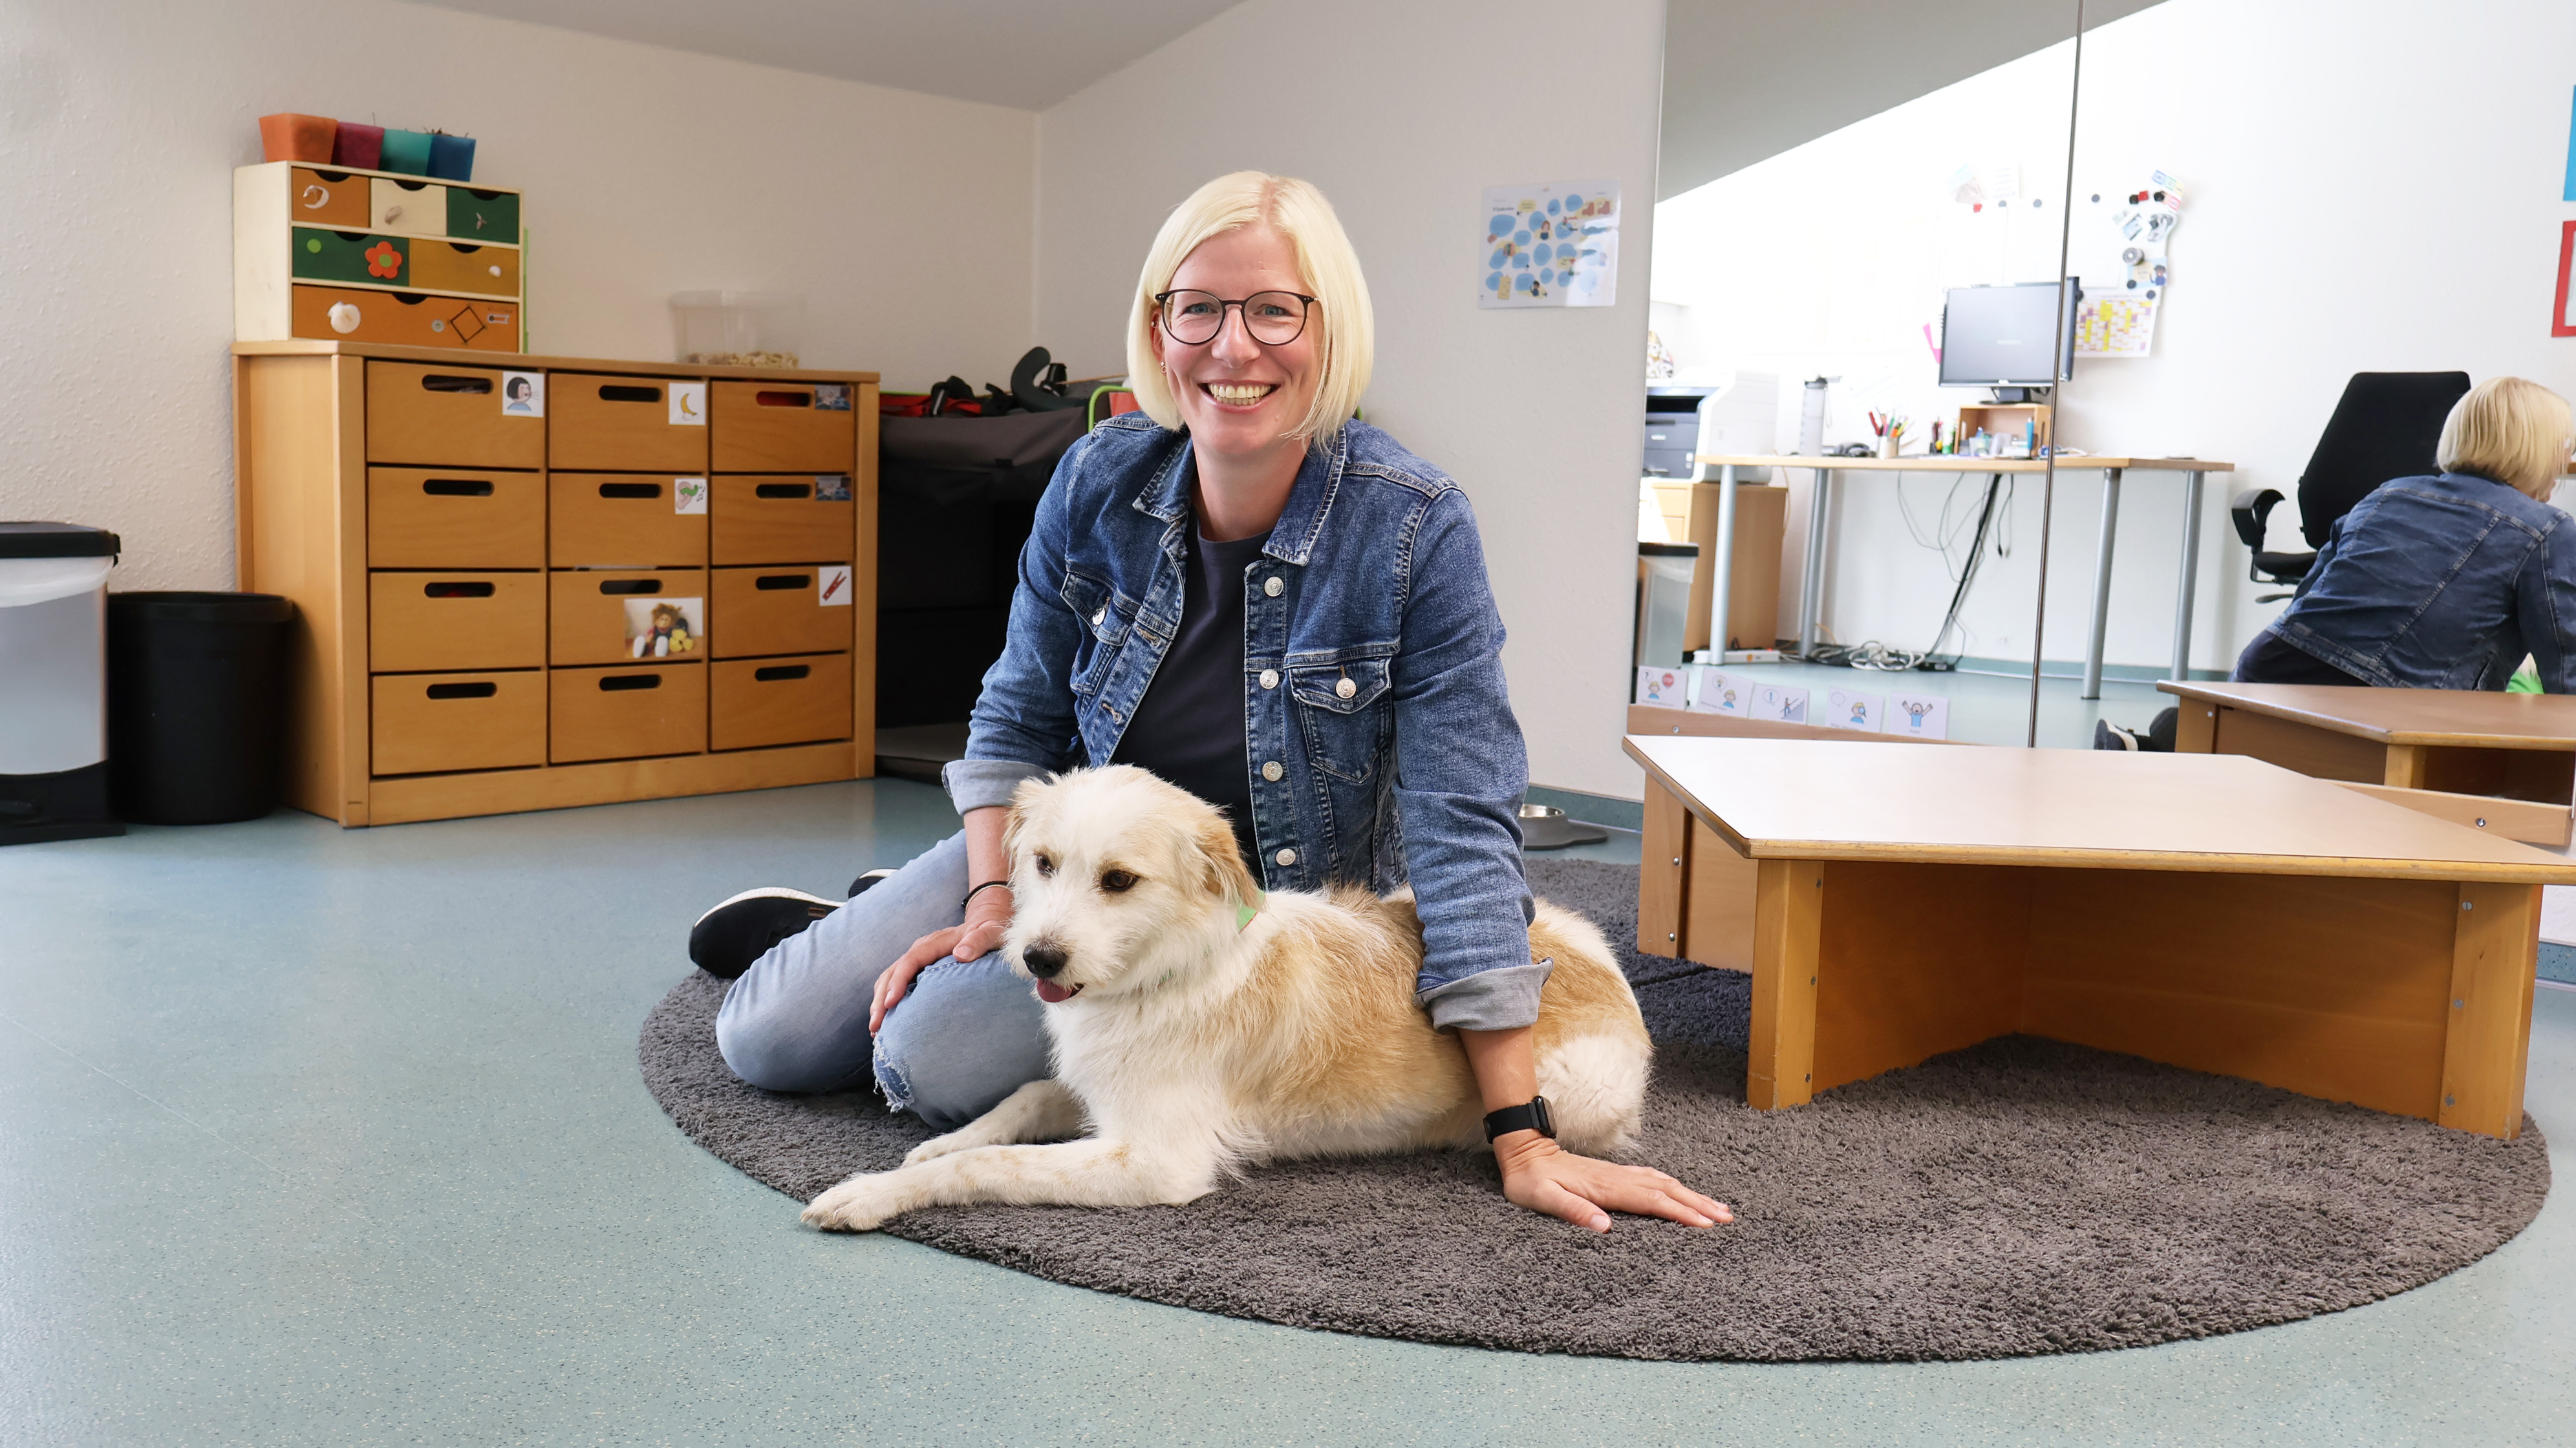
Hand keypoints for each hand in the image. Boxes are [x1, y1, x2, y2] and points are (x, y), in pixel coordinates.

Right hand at [869, 886, 1012, 1033]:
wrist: (987, 923)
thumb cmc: (990, 931)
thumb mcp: (991, 933)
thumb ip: (979, 941)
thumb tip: (961, 954)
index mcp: (935, 942)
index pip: (910, 961)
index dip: (898, 982)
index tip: (891, 1003)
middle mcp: (921, 949)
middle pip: (892, 972)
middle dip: (881, 999)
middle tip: (875, 1026)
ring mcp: (918, 958)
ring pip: (890, 978)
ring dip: (880, 1002)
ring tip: (876, 1030)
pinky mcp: (919, 968)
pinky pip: (897, 982)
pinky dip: (888, 1000)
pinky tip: (888, 1021)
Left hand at [1492, 1131, 1731, 1233]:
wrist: (1523, 1152)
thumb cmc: (1531, 1181)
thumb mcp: (1543, 1199)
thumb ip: (1573, 1211)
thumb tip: (1604, 1227)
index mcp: (1604, 1188)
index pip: (1650, 1201)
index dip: (1680, 1213)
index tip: (1706, 1225)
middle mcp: (1617, 1178)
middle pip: (1666, 1191)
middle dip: (1698, 1204)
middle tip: (1727, 1218)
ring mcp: (1618, 1174)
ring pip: (1663, 1183)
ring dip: (1692, 1195)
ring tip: (1718, 1207)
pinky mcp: (1615, 1174)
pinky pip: (1652, 1179)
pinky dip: (1674, 1187)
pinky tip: (1683, 1193)